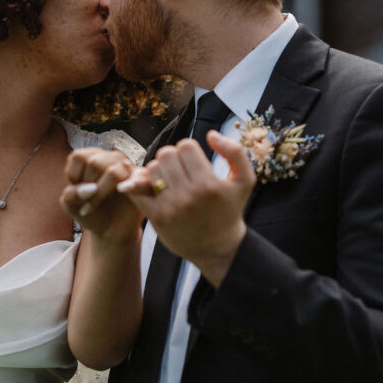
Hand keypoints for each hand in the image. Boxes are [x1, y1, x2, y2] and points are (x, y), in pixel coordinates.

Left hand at [61, 148, 142, 242]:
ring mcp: (128, 169)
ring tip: (93, 207)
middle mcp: (110, 159)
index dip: (74, 176)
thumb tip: (91, 188)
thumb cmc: (91, 213)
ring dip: (100, 194)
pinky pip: (138, 180)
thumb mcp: (71, 206)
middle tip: (86, 202)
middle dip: (87, 187)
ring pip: (113, 172)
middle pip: (95, 163)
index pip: (79, 156)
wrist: (110, 231)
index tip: (76, 191)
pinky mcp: (142, 183)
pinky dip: (130, 187)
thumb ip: (71, 195)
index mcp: (92, 157)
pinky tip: (121, 192)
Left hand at [118, 130, 255, 286]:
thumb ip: (235, 151)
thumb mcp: (245, 181)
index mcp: (209, 185)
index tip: (195, 162)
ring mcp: (170, 207)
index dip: (190, 150)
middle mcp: (188, 196)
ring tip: (171, 180)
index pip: (185, 146)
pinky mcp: (156, 217)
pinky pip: (137, 189)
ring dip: (159, 170)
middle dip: (173, 158)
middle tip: (181, 170)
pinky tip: (153, 187)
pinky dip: (140, 183)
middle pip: (166, 154)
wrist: (218, 248)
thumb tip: (211, 134)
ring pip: (151, 168)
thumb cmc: (230, 210)